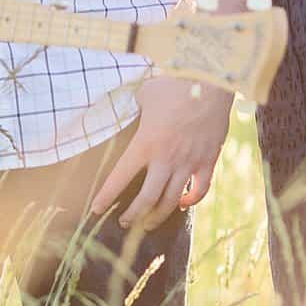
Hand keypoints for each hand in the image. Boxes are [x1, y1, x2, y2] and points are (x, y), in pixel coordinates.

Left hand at [93, 75, 233, 231]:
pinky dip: (190, 201)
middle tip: (124, 223)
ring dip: (157, 216)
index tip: (96, 209)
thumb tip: (132, 107)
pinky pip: (200, 190)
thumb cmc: (173, 84)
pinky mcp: (208, 161)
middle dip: (132, 216)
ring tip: (148, 224)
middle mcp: (165, 159)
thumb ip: (135, 107)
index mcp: (144, 144)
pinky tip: (182, 204)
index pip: (119, 178)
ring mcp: (188, 162)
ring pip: (171, 201)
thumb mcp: (145, 94)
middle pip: (146, 200)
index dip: (106, 197)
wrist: (210, 81)